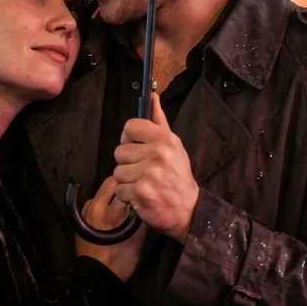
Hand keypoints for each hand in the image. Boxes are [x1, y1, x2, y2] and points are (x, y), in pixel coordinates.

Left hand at [75, 176, 147, 280]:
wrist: (97, 275)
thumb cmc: (121, 259)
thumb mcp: (138, 238)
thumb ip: (142, 217)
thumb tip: (146, 202)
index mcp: (111, 211)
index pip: (124, 185)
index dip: (134, 185)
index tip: (141, 188)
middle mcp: (96, 206)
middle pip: (110, 183)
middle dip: (122, 185)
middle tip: (132, 192)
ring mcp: (86, 210)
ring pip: (101, 192)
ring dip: (112, 194)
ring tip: (123, 203)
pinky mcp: (81, 217)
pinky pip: (94, 203)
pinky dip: (103, 203)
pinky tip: (111, 212)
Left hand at [113, 93, 199, 242]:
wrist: (189, 210)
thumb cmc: (177, 176)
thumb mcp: (173, 146)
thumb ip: (159, 121)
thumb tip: (152, 95)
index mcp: (165, 139)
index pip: (130, 127)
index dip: (129, 138)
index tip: (136, 147)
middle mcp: (157, 154)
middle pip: (119, 151)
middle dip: (128, 163)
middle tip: (144, 171)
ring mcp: (148, 174)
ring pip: (117, 172)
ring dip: (127, 180)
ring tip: (144, 184)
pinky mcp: (140, 192)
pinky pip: (119, 189)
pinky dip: (127, 196)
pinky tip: (142, 196)